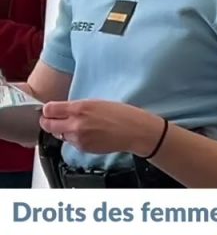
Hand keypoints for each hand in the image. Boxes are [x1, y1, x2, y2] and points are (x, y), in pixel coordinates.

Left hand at [39, 100, 164, 155]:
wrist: (135, 131)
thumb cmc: (123, 115)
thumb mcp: (97, 102)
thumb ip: (77, 107)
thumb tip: (62, 110)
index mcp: (80, 108)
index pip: (49, 109)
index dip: (48, 110)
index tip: (50, 110)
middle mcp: (76, 123)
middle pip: (47, 125)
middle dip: (48, 122)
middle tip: (53, 120)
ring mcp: (78, 138)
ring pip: (59, 134)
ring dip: (63, 131)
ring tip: (78, 127)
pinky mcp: (83, 148)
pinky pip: (70, 143)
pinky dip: (74, 138)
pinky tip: (88, 134)